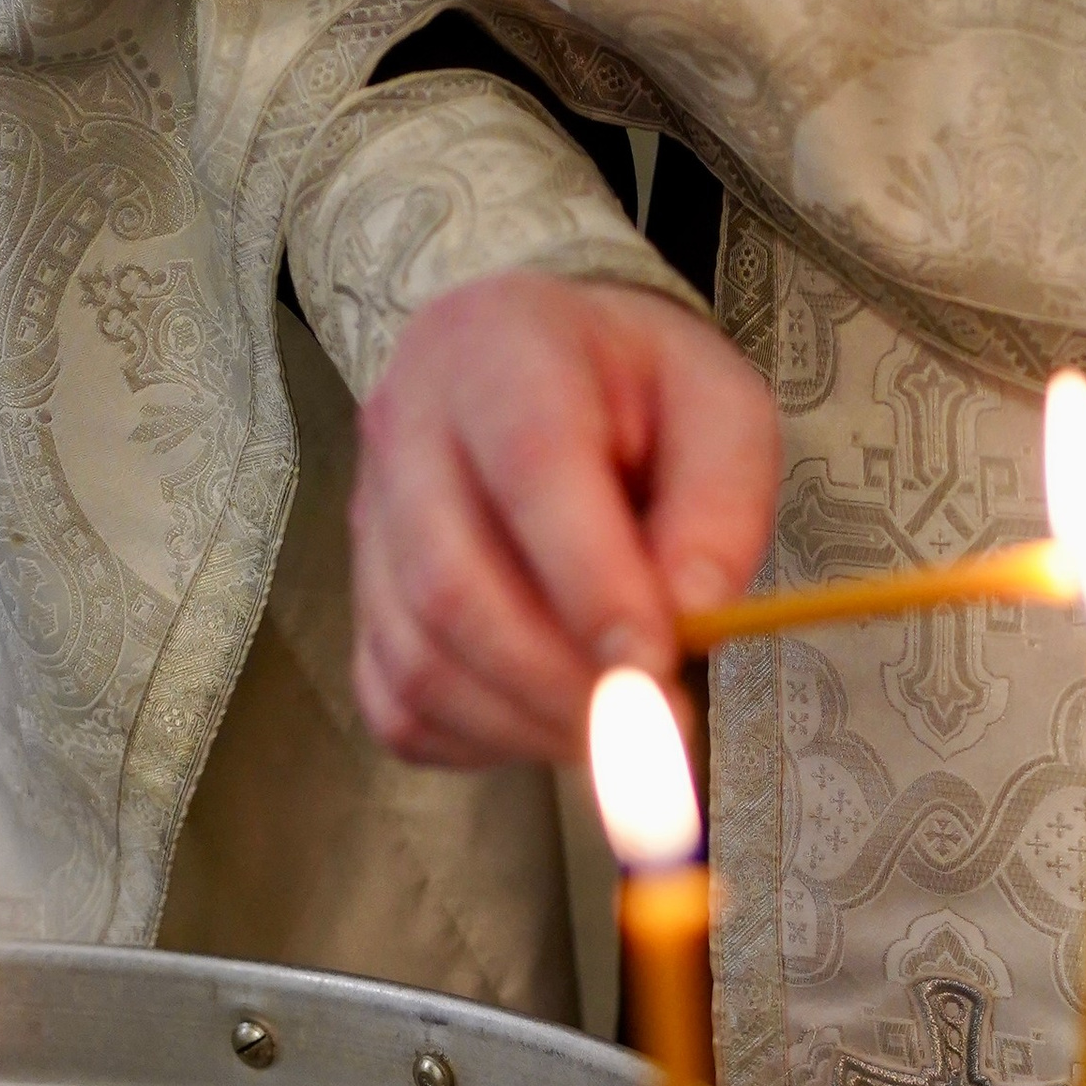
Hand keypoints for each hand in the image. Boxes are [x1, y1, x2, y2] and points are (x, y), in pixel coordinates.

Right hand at [350, 271, 781, 766]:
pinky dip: (483, 739)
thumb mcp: (722, 409)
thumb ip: (722, 503)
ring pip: (420, 658)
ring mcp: (368, 518)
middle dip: (561, 681)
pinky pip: (398, 702)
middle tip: (656, 724)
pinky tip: (553, 719)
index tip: (658, 663)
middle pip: (451, 583)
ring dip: (530, 721)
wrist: (548, 375)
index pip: (531, 468)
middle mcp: (405, 425)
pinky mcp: (363, 598)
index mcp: (500, 346)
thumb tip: (689, 614)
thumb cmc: (644, 397)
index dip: (592, 581)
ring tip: (621, 726)